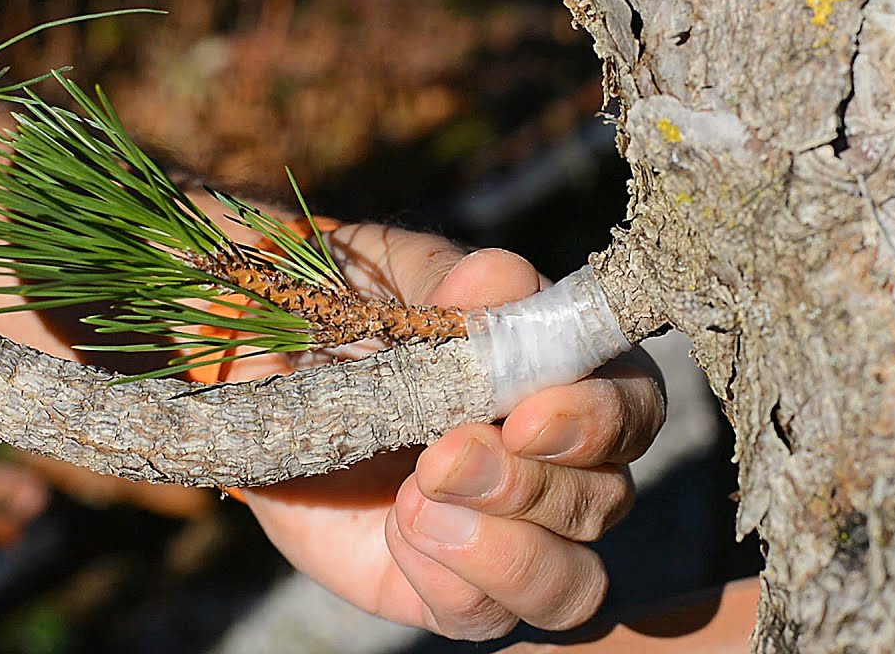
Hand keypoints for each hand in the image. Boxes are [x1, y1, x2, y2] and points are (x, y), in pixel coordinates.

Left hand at [234, 223, 666, 640]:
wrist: (260, 372)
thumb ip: (450, 282)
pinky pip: (483, 614)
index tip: (528, 417)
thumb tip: (497, 280)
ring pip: (570, 584)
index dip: (600, 421)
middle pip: (606, 502)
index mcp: (564, 378)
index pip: (634, 409)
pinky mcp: (450, 587)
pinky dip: (445, 577)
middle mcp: (556, 465)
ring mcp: (509, 535)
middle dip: (530, 487)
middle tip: (442, 455)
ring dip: (503, 551)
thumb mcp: (392, 281)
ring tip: (416, 501)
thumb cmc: (347, 310)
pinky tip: (397, 526)